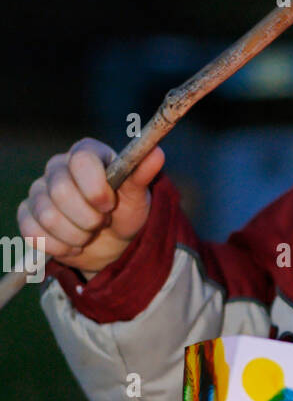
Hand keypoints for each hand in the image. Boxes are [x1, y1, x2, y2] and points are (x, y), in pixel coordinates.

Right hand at [18, 138, 164, 277]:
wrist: (113, 243)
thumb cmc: (125, 211)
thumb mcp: (137, 196)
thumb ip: (142, 174)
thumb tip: (157, 153)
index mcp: (85, 154)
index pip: (81, 160)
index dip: (96, 188)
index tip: (110, 204)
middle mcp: (58, 168)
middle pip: (60, 191)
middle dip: (88, 217)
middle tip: (101, 222)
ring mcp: (39, 192)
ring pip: (48, 217)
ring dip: (77, 235)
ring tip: (89, 233)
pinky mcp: (28, 216)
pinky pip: (35, 234)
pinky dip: (60, 246)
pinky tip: (74, 243)